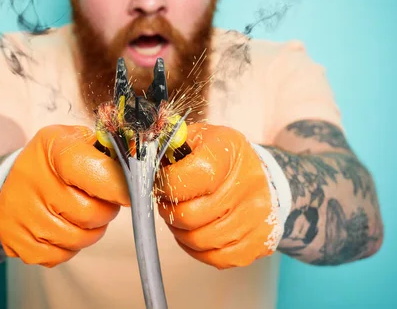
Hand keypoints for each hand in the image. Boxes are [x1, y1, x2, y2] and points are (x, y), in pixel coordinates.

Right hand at [0, 125, 129, 266]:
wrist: (9, 180)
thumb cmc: (52, 160)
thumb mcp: (75, 139)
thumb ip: (105, 151)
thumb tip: (135, 169)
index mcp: (55, 150)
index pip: (99, 174)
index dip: (120, 188)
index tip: (129, 192)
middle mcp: (35, 182)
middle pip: (92, 213)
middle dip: (105, 210)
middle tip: (100, 200)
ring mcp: (23, 215)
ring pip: (79, 239)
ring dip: (90, 231)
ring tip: (81, 213)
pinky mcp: (17, 241)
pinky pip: (60, 256)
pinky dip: (68, 247)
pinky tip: (62, 227)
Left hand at [155, 123, 289, 268]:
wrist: (261, 174)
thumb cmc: (221, 157)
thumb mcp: (196, 138)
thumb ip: (167, 146)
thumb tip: (135, 153)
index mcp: (227, 152)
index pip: (185, 179)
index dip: (165, 185)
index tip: (163, 182)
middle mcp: (248, 184)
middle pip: (190, 215)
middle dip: (170, 211)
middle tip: (169, 203)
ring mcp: (257, 215)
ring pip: (199, 240)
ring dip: (181, 232)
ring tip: (182, 216)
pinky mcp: (261, 240)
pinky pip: (217, 258)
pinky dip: (199, 250)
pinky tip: (197, 232)